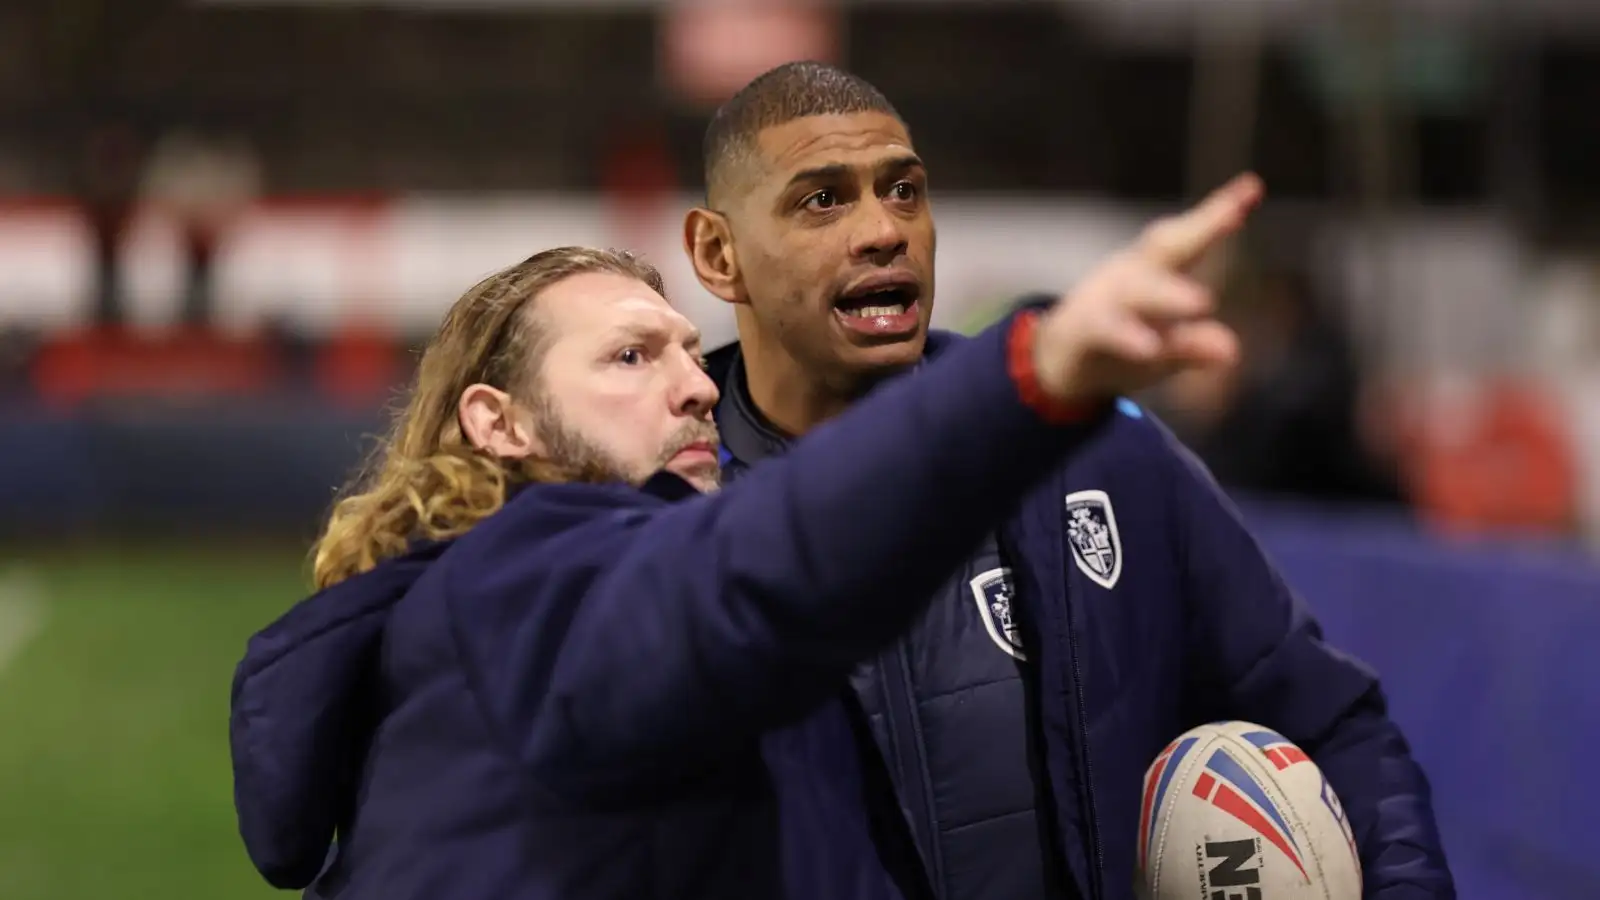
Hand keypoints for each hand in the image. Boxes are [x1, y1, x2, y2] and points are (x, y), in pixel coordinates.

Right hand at [1032, 173, 1263, 405]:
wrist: (1058, 361)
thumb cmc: (1120, 343)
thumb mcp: (1162, 346)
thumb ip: (1194, 343)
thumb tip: (1231, 352)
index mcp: (1153, 271)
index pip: (1189, 238)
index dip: (1218, 213)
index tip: (1252, 186)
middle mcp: (1128, 277)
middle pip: (1165, 248)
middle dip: (1200, 230)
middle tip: (1235, 214)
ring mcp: (1102, 300)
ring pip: (1136, 291)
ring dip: (1167, 294)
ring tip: (1202, 302)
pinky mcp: (1080, 330)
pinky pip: (1105, 330)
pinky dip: (1128, 337)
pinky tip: (1151, 349)